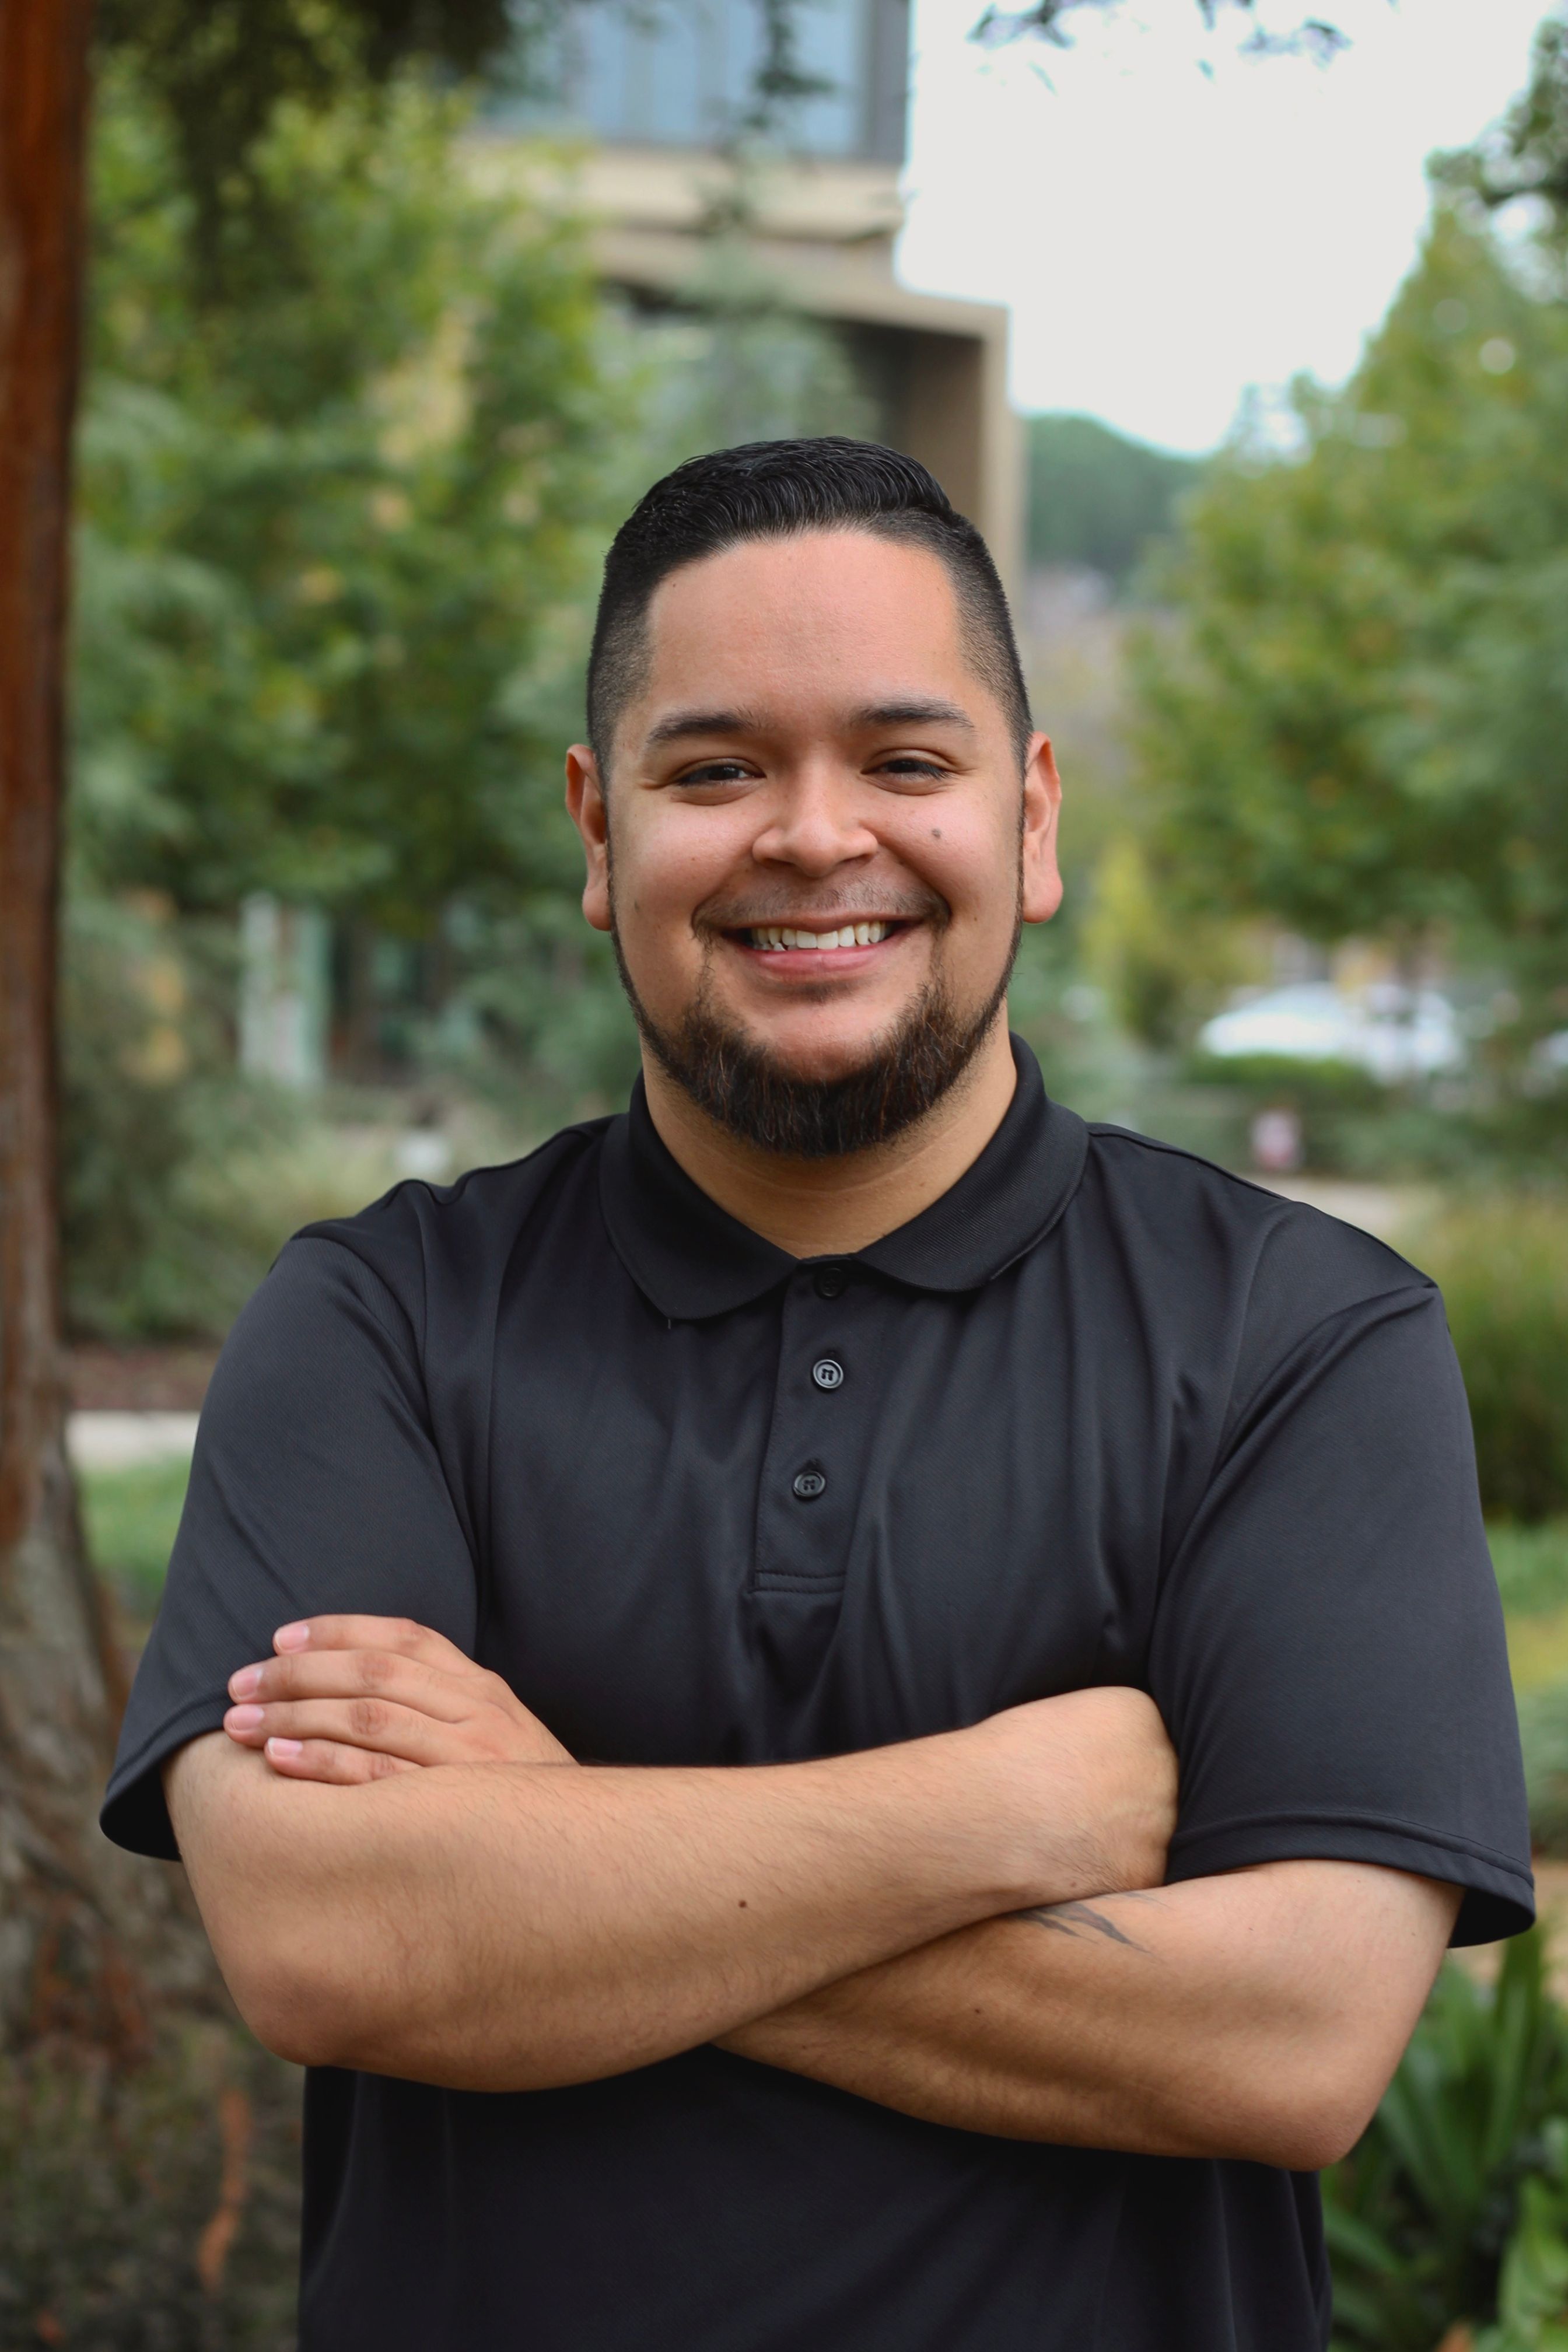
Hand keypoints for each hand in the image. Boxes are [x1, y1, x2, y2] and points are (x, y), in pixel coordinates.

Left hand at [222, 1615, 573, 1783]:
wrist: (589, 1865)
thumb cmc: (522, 1806)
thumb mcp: (499, 1741)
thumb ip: (446, 1709)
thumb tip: (360, 1689)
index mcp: (483, 1689)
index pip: (403, 1638)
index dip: (336, 1630)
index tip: (279, 1637)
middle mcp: (478, 1712)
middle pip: (372, 1673)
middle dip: (296, 1674)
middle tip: (238, 1683)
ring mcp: (468, 1759)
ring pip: (366, 1718)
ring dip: (293, 1715)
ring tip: (239, 1722)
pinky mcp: (455, 1809)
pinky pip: (376, 1777)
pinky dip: (322, 1762)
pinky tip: (278, 1759)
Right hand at [962, 1686, 1178, 1909]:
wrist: (972, 1815)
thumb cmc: (997, 1762)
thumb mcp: (1056, 1716)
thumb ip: (1098, 1734)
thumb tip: (1111, 1759)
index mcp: (1139, 1714)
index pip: (1146, 1737)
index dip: (1110, 1758)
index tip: (1075, 1768)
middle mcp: (1161, 1763)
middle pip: (1157, 1784)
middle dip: (1124, 1798)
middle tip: (1074, 1808)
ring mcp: (1158, 1822)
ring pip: (1149, 1833)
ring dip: (1120, 1840)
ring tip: (1065, 1839)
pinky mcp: (1144, 1872)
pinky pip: (1135, 1874)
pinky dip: (1106, 1874)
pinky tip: (1067, 1866)